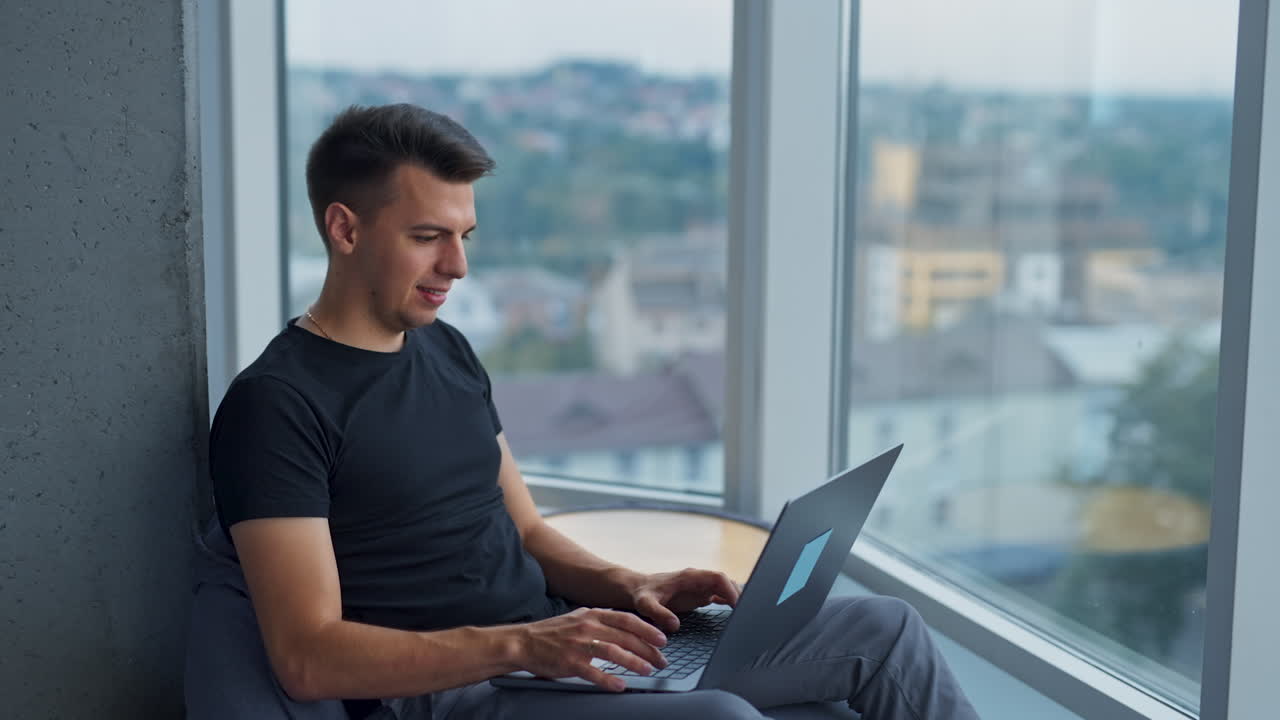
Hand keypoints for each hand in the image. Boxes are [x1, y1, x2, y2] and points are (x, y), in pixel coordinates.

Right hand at [512, 607, 669, 691]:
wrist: (523, 641)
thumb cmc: (553, 632)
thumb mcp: (579, 618)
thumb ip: (601, 620)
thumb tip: (626, 627)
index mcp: (592, 614)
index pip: (627, 620)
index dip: (647, 629)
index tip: (662, 639)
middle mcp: (587, 626)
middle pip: (625, 637)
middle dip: (647, 649)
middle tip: (661, 661)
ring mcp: (578, 644)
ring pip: (614, 652)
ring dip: (634, 662)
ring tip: (648, 671)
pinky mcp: (569, 662)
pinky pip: (593, 672)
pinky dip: (609, 680)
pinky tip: (621, 686)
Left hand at [629, 568, 741, 633]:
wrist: (637, 589)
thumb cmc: (642, 594)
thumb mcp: (645, 604)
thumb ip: (658, 613)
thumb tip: (674, 625)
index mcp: (689, 577)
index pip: (718, 578)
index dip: (731, 590)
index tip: (738, 605)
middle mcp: (698, 580)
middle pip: (727, 582)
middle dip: (738, 596)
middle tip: (745, 615)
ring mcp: (700, 587)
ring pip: (726, 588)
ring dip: (736, 599)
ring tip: (745, 616)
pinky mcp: (700, 595)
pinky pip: (720, 596)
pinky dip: (730, 603)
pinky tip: (737, 614)